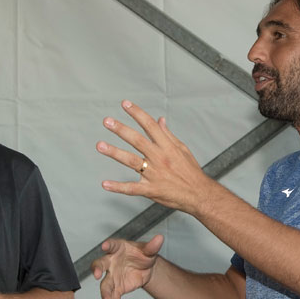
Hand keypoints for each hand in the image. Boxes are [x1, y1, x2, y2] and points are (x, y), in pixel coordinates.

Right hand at [91, 234, 164, 298]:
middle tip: (97, 274)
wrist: (146, 268)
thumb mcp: (149, 250)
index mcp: (117, 249)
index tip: (104, 246)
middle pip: (99, 264)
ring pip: (105, 285)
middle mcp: (111, 262)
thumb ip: (153, 246)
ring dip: (105, 293)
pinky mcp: (117, 288)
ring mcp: (112, 276)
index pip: (110, 245)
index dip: (107, 245)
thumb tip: (160, 238)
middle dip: (97, 269)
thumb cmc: (143, 255)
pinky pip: (114, 297)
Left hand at [97, 100, 212, 214]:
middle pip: (137, 140)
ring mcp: (154, 174)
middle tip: (107, 121)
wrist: (199, 194)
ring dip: (114, 152)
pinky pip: (131, 188)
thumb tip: (160, 120)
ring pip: (131, 161)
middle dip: (121, 129)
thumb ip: (168, 135)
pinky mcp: (151, 190)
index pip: (150, 125)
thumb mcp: (182, 149)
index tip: (125, 104)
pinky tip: (105, 184)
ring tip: (100, 145)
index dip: (137, 113)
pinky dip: (118, 187)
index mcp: (167, 147)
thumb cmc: (190, 171)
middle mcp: (159, 158)